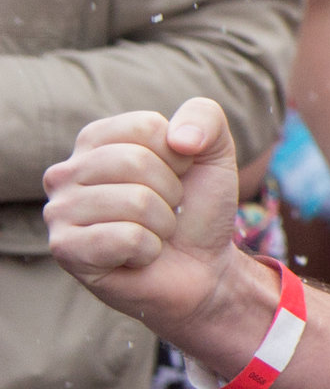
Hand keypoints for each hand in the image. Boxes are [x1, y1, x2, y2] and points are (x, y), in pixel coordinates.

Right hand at [43, 98, 256, 339]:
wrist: (202, 270)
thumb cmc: (196, 209)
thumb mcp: (213, 154)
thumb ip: (205, 117)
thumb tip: (180, 138)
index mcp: (95, 140)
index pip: (147, 128)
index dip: (179, 157)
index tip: (176, 178)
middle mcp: (66, 172)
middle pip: (137, 162)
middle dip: (171, 193)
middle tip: (165, 212)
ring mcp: (58, 210)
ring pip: (135, 201)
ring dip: (162, 224)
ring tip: (152, 234)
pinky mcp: (65, 248)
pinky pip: (127, 237)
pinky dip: (149, 250)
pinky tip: (138, 256)